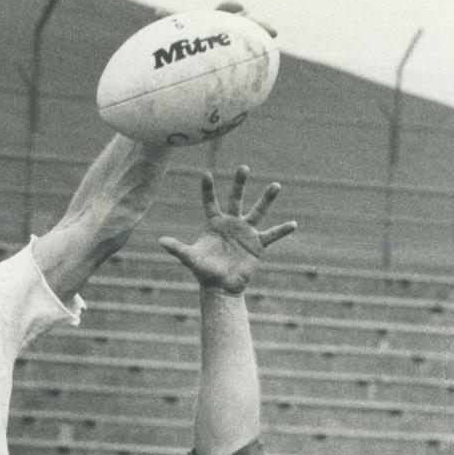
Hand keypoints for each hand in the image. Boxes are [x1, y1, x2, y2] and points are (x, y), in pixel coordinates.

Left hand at [159, 168, 296, 293]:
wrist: (221, 287)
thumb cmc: (204, 272)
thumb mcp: (190, 259)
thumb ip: (177, 249)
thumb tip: (160, 241)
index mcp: (214, 223)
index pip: (210, 202)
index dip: (208, 189)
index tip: (205, 174)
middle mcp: (231, 224)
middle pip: (236, 199)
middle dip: (239, 183)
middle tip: (243, 167)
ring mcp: (246, 232)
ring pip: (258, 212)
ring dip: (267, 199)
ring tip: (276, 185)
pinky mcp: (257, 245)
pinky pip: (271, 235)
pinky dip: (282, 231)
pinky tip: (293, 224)